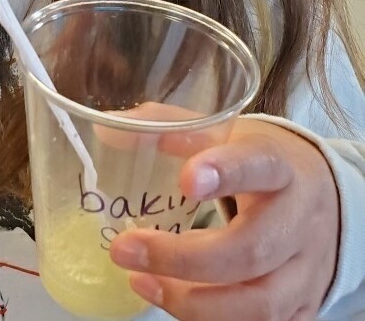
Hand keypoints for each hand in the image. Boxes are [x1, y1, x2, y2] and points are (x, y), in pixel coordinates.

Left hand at [110, 118, 339, 319]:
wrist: (319, 195)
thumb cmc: (255, 159)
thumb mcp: (220, 132)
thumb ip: (165, 126)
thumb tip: (107, 130)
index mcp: (280, 163)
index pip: (257, 165)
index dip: (224, 173)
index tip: (185, 180)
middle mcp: (299, 219)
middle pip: (249, 250)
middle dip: (180, 258)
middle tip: (124, 248)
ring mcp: (305, 269)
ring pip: (258, 302)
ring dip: (191, 300)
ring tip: (140, 281)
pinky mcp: (303, 305)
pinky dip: (212, 319)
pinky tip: (171, 300)